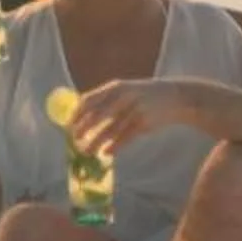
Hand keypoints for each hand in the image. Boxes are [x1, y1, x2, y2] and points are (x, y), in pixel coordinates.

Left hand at [70, 77, 192, 155]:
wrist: (174, 97)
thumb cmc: (143, 96)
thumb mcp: (125, 91)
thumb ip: (106, 101)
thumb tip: (82, 113)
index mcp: (115, 87)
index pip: (89, 99)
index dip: (77, 113)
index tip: (68, 125)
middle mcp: (123, 97)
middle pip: (97, 115)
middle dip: (83, 128)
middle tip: (73, 140)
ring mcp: (134, 110)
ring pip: (109, 130)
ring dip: (95, 142)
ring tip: (86, 151)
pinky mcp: (144, 124)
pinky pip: (124, 138)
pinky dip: (114, 146)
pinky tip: (107, 153)